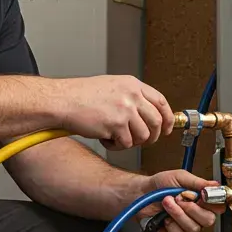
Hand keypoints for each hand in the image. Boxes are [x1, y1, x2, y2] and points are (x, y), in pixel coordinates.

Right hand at [58, 75, 174, 150]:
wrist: (63, 100)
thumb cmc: (81, 95)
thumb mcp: (112, 87)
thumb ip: (131, 97)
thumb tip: (147, 113)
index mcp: (132, 84)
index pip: (161, 102)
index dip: (168, 118)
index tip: (166, 129)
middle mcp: (132, 96)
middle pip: (156, 122)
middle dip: (152, 136)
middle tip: (143, 141)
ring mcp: (125, 110)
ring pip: (143, 136)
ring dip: (131, 142)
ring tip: (116, 138)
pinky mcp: (116, 125)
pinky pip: (126, 143)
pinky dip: (116, 146)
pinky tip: (105, 139)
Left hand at [135, 169, 225, 231]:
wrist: (142, 193)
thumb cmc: (160, 184)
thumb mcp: (180, 177)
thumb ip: (198, 182)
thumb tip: (215, 184)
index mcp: (202, 201)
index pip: (219, 206)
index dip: (213, 203)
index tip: (202, 196)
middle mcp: (198, 215)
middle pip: (209, 220)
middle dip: (192, 209)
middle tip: (179, 198)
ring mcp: (187, 227)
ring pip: (193, 228)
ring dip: (177, 213)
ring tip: (167, 202)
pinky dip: (170, 224)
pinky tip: (164, 216)